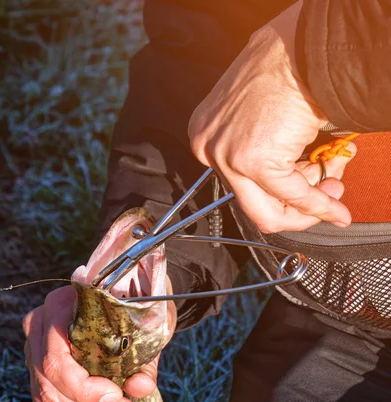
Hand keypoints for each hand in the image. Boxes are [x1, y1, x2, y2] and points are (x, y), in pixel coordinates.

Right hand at [23, 283, 175, 401]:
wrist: (129, 302)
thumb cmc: (136, 310)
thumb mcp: (146, 327)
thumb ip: (144, 359)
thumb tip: (141, 387)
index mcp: (59, 309)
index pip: (55, 360)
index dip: (83, 388)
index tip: (116, 394)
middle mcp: (39, 333)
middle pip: (50, 388)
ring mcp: (36, 359)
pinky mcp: (42, 381)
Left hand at [189, 1, 356, 232]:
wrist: (300, 47)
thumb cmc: (285, 70)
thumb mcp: (260, 120)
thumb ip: (270, 160)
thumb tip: (296, 190)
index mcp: (207, 138)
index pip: (241, 189)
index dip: (281, 198)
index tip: (307, 196)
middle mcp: (210, 149)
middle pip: (252, 207)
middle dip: (295, 211)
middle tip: (324, 197)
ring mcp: (227, 158)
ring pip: (269, 211)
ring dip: (311, 205)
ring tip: (335, 184)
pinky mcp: (253, 162)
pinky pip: (294, 196)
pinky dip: (320, 206)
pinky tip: (337, 210)